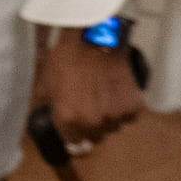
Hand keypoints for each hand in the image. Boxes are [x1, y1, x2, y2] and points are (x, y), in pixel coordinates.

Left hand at [38, 33, 144, 152]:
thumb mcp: (47, 81)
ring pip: (113, 127)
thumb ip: (49, 105)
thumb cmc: (68, 56)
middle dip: (92, 126)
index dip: (74, 134)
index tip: (76, 127)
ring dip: (109, 117)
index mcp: (68, 120)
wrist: (95, 36)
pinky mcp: (133, 106)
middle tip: (91, 106)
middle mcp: (92, 123)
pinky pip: (129, 116)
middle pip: (95, 137)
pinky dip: (124, 107)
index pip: (74, 144)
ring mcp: (114, 116)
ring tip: (103, 95)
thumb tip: (50, 117)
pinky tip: (116, 91)